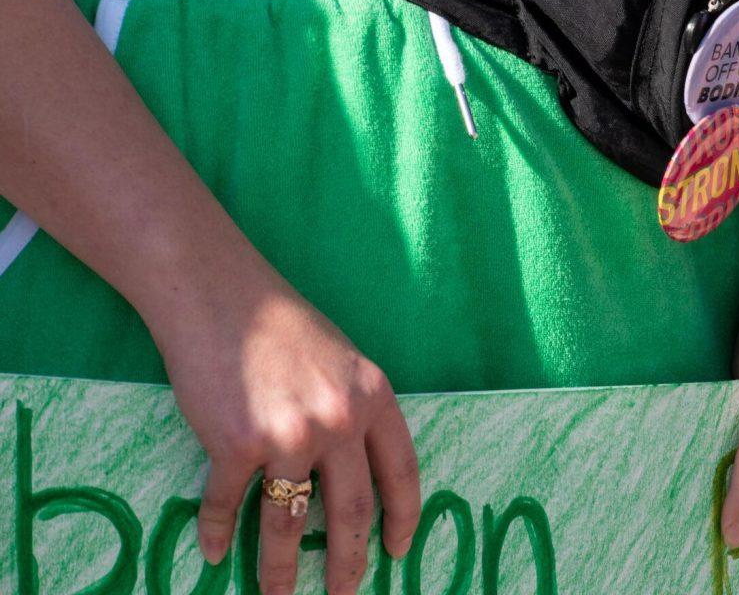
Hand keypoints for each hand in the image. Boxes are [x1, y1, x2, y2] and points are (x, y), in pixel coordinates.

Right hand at [147, 265, 420, 594]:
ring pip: (289, 524)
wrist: (219, 294)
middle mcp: (339, 421)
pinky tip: (213, 555)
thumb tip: (358, 470)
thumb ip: (356, 410)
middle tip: (346, 593)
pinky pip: (229, 505)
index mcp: (374, 397)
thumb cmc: (281, 325)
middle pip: (352, 512)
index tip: (398, 551)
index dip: (403, 518)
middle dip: (349, 563)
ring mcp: (288, 434)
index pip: (402, 473)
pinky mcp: (235, 442)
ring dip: (282, 572)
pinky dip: (218, 534)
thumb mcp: (342, 361)